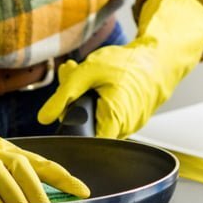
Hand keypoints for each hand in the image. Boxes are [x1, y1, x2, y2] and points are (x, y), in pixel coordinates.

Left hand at [38, 0, 202, 138]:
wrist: (159, 58)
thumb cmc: (127, 63)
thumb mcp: (88, 72)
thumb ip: (64, 95)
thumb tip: (43, 118)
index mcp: (113, 119)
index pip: (86, 144)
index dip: (71, 135)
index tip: (62, 119)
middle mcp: (123, 129)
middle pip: (87, 129)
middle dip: (72, 106)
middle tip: (71, 78)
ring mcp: (128, 127)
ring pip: (96, 121)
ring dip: (84, 100)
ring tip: (85, 76)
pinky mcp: (129, 121)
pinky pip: (107, 116)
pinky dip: (98, 101)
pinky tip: (97, 84)